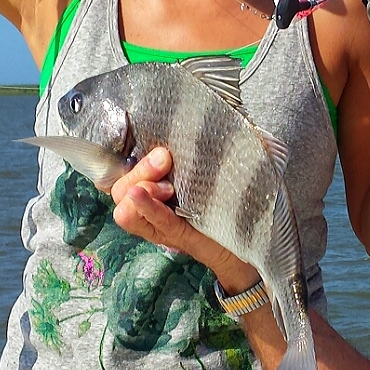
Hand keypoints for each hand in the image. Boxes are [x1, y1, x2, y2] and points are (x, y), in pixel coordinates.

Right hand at [109, 147, 258, 292]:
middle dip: (138, 172)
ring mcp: (161, 228)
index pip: (122, 177)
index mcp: (152, 195)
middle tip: (165, 162)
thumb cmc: (225, 205)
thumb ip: (187, 159)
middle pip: (119, 192)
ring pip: (126, 210)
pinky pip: (156, 221)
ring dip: (141, 189)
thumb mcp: (201, 176)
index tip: (162, 152)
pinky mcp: (179, 237)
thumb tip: (185, 128)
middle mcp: (150, 213)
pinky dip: (146, 206)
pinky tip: (139, 194)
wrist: (250, 241)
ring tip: (168, 187)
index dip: (132, 162)